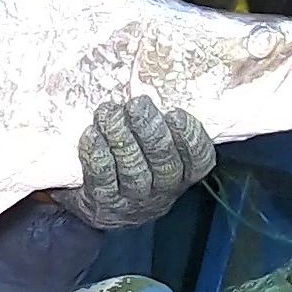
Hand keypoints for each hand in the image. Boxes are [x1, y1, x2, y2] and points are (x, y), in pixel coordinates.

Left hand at [51, 96, 215, 229]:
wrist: (95, 204)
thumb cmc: (131, 163)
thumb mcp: (153, 148)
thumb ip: (159, 123)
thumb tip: (149, 86)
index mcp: (182, 174)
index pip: (199, 159)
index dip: (190, 136)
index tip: (174, 112)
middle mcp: (162, 191)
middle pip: (164, 163)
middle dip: (150, 130)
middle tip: (137, 104)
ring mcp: (133, 201)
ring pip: (133, 171)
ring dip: (121, 138)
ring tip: (109, 113)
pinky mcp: (103, 204)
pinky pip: (102, 179)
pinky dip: (97, 155)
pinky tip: (92, 134)